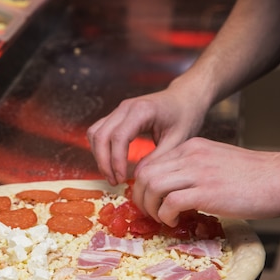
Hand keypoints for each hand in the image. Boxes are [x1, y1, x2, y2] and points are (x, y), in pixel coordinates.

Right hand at [87, 87, 205, 184]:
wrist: (185, 98)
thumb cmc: (185, 116)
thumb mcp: (178, 140)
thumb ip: (157, 158)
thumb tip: (138, 176)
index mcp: (142, 111)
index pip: (118, 137)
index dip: (116, 161)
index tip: (122, 178)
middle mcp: (125, 107)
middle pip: (100, 135)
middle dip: (103, 161)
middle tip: (114, 181)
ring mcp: (118, 110)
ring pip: (95, 133)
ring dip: (99, 156)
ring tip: (111, 174)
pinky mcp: (116, 115)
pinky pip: (99, 131)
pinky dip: (100, 148)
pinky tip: (111, 162)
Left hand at [133, 137, 279, 225]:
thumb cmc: (253, 176)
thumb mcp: (215, 163)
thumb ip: (192, 171)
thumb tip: (172, 192)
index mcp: (191, 148)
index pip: (149, 163)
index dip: (142, 185)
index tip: (146, 200)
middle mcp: (191, 156)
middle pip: (145, 174)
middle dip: (140, 198)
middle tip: (148, 213)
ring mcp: (199, 172)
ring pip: (152, 186)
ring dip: (150, 208)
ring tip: (161, 218)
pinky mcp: (208, 192)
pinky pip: (170, 202)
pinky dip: (166, 215)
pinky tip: (175, 221)